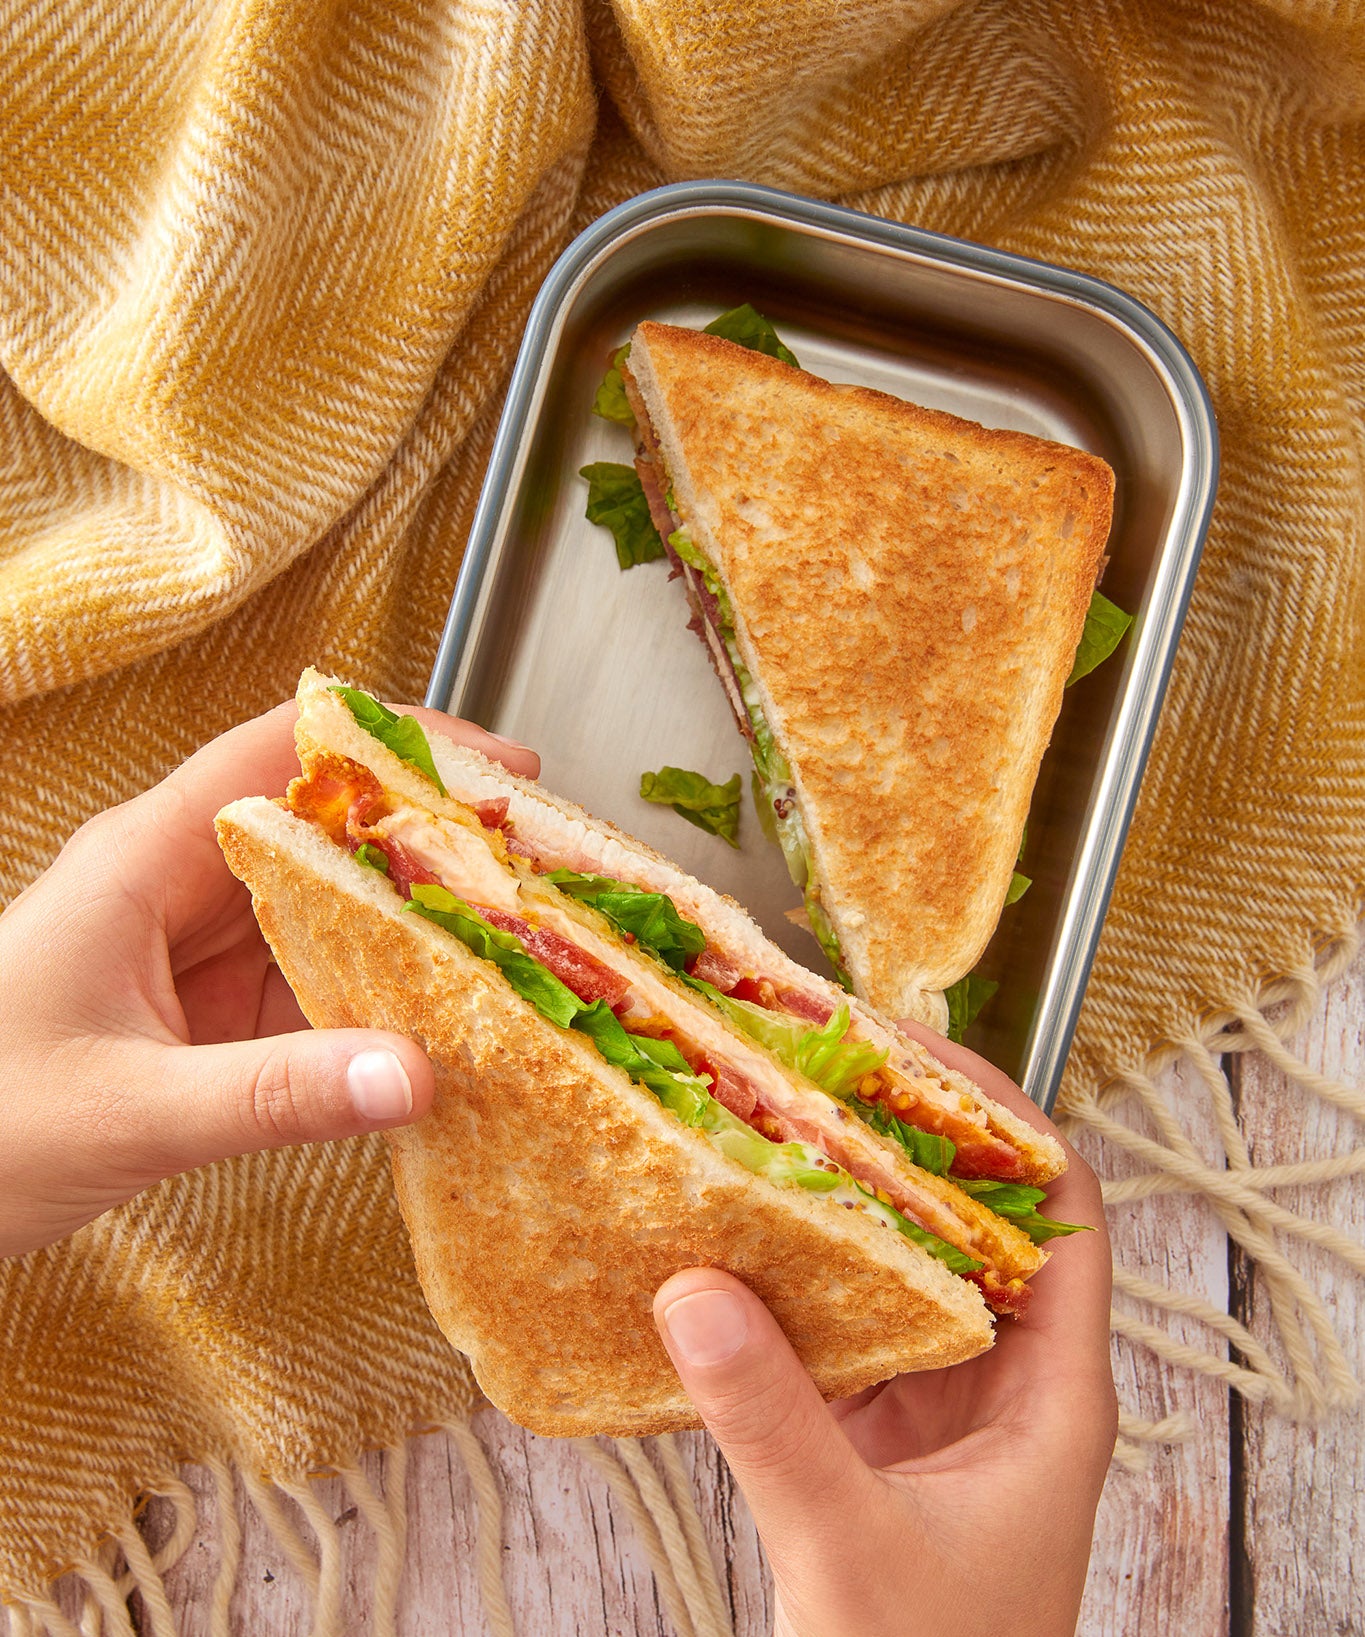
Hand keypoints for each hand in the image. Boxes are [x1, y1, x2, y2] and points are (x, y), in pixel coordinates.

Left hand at [0, 699, 537, 1257]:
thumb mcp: (126, 1111)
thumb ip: (273, 1097)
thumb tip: (414, 1076)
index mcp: (143, 861)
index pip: (283, 755)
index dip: (395, 745)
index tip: (495, 766)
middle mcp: (178, 887)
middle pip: (326, 824)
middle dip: (432, 832)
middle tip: (537, 860)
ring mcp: (197, 950)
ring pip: (330, 904)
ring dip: (417, 916)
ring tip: (517, 935)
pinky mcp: (211, 1014)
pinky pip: (316, 980)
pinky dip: (384, 993)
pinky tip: (443, 1017)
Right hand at [653, 1027, 1114, 1636]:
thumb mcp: (849, 1550)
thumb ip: (774, 1421)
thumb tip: (692, 1288)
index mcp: (1054, 1397)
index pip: (1060, 1211)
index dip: (999, 1117)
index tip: (907, 1053)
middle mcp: (1007, 1387)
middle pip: (974, 1222)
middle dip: (898, 1139)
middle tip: (809, 1068)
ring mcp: (943, 1412)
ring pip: (906, 1271)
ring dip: (841, 1203)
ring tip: (765, 1127)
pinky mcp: (881, 1442)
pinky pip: (847, 1329)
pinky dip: (796, 1281)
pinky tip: (732, 1245)